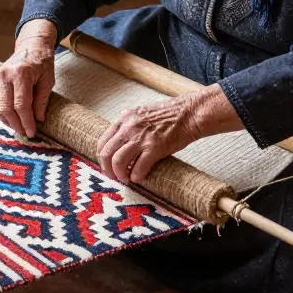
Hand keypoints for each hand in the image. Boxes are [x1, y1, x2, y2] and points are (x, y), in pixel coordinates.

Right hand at [0, 20, 57, 138]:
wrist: (31, 46)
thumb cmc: (42, 62)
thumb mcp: (48, 80)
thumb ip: (42, 100)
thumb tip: (38, 119)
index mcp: (20, 74)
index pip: (21, 105)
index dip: (26, 121)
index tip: (32, 132)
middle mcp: (5, 76)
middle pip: (7, 109)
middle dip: (16, 124)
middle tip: (25, 133)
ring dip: (7, 121)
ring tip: (18, 127)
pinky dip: (2, 112)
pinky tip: (11, 118)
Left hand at [97, 86, 232, 182]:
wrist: (190, 113)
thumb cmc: (169, 115)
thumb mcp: (141, 114)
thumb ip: (128, 126)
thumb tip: (119, 143)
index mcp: (124, 119)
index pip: (103, 142)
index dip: (102, 158)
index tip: (107, 166)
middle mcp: (129, 127)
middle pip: (107, 154)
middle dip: (108, 170)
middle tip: (114, 177)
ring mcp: (141, 138)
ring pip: (118, 162)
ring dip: (120, 175)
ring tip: (126, 179)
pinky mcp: (155, 148)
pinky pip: (138, 168)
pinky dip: (136, 176)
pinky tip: (138, 178)